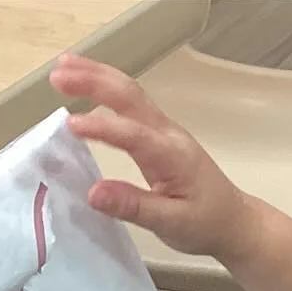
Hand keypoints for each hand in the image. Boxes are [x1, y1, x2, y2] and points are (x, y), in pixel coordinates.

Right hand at [51, 54, 258, 262]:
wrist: (235, 222)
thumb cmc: (206, 225)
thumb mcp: (171, 224)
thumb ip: (133, 206)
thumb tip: (94, 193)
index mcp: (172, 156)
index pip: (133, 135)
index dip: (102, 128)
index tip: (70, 125)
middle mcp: (168, 134)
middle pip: (129, 96)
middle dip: (93, 81)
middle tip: (56, 75)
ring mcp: (164, 130)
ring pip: (130, 93)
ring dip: (97, 76)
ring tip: (63, 66)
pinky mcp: (160, 135)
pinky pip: (131, 103)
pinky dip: (107, 88)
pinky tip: (88, 83)